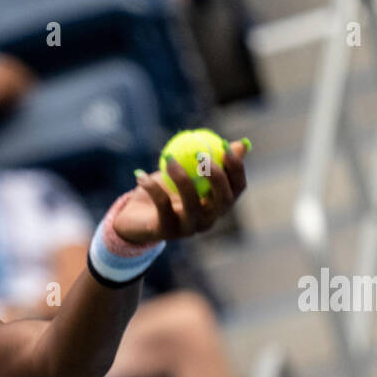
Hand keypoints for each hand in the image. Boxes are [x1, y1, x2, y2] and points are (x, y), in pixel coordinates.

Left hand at [113, 139, 248, 245]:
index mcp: (218, 204)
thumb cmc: (165, 189)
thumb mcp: (188, 170)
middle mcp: (208, 220)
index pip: (238, 188)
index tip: (223, 144)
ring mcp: (189, 229)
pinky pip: (162, 206)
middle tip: (201, 154)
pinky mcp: (166, 232)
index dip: (236, 167)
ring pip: (192, 205)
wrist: (134, 218)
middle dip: (216, 176)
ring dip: (181, 178)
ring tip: (169, 157)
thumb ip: (211, 158)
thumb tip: (242, 143)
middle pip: (223, 200)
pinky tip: (140, 174)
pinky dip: (151, 187)